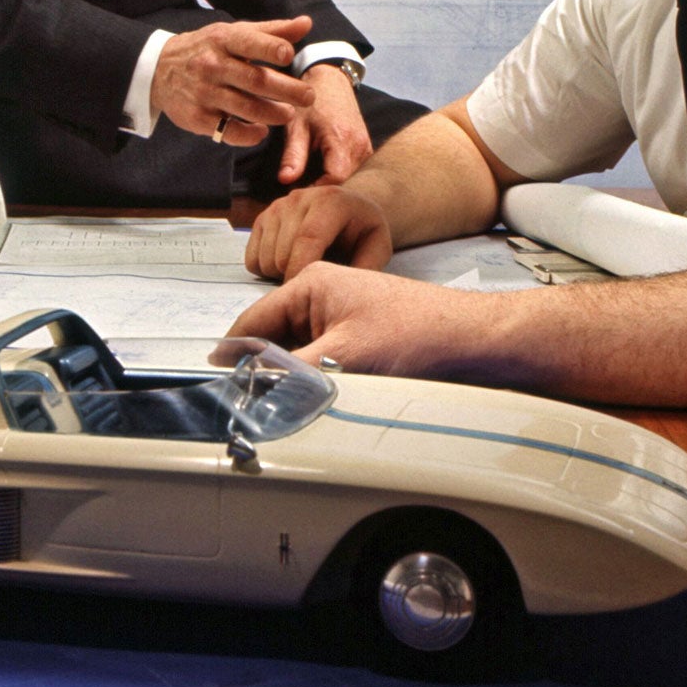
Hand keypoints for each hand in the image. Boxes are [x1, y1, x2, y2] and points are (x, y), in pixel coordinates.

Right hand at [151, 16, 314, 144]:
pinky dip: (250, 134)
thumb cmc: (207, 49)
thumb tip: (306, 23)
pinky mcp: (198, 117)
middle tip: (308, 97)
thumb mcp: (234, 33)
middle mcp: (212, 65)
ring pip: (246, 108)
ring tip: (289, 115)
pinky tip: (262, 130)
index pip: (249, 42)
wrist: (158, 69)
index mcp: (223, 40)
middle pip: (256, 80)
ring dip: (274, 114)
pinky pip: (229, 131)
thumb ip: (272, 31)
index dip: (271, 48)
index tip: (290, 56)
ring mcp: (204, 93)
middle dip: (287, 90)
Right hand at [229, 262, 506, 382]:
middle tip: (256, 405)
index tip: (218, 386)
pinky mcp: (353, 331)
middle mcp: (319, 291)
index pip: (251, 321)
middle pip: (271, 337)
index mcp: (310, 281)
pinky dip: (313, 375)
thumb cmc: (416, 332)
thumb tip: (253, 389)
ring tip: (291, 402)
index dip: (232, 355)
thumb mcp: (344, 357)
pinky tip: (320, 394)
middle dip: (264, 369)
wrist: (468, 337)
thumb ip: (291, 373)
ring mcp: (337, 312)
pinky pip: (318, 355)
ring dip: (291, 375)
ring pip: (294, 349)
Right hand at [244, 183, 392, 280]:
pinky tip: (289, 264)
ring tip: (305, 270)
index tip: (304, 295)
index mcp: (331, 201)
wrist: (349, 209)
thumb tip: (344, 293)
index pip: (308, 238)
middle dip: (296, 278)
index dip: (303, 271)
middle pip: (283, 254)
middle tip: (315, 282)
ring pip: (266, 260)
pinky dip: (266, 270)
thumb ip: (365, 268)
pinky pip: (252, 260)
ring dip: (281, 275)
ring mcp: (277, 207)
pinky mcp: (261, 219)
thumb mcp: (378, 247)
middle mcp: (299, 199)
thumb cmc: (363, 231)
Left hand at [276, 62, 371, 186]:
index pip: (336, 179)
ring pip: (352, 179)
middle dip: (324, 189)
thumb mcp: (296, 127)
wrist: (330, 81)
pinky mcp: (367, 149)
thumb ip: (293, 155)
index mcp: (342, 139)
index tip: (300, 192)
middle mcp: (360, 146)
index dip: (317, 190)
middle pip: (346, 182)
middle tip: (302, 190)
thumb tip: (285, 181)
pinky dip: (340, 176)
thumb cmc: (311, 103)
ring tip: (310, 182)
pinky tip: (322, 173)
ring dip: (333, 184)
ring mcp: (367, 148)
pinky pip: (355, 171)